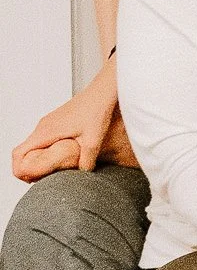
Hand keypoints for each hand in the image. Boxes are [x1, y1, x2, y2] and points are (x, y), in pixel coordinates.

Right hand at [11, 64, 124, 182]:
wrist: (103, 91)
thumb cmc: (97, 110)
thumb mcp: (93, 140)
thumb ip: (86, 161)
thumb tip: (83, 173)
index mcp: (46, 132)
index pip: (19, 153)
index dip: (19, 169)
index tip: (29, 178)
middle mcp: (43, 126)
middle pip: (23, 150)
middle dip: (28, 166)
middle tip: (41, 178)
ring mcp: (49, 122)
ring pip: (34, 143)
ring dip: (37, 157)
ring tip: (51, 169)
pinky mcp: (57, 120)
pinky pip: (43, 137)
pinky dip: (45, 149)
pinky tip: (61, 155)